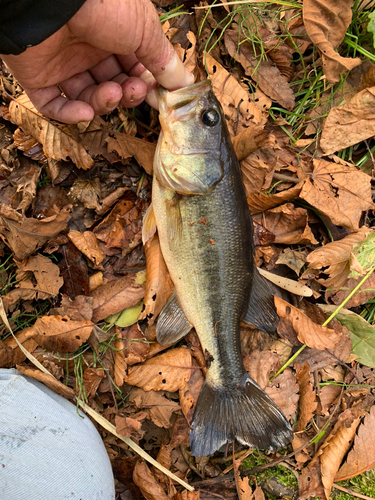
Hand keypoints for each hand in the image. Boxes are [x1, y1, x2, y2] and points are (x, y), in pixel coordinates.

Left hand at [1, 0, 193, 123]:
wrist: (53, 1)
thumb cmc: (103, 4)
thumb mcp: (145, 30)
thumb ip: (163, 60)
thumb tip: (184, 83)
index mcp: (115, 35)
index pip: (133, 69)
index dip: (146, 85)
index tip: (158, 96)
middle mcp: (89, 49)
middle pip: (113, 85)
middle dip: (126, 94)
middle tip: (133, 91)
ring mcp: (63, 63)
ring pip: (87, 97)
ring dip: (103, 103)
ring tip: (111, 93)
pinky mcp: (38, 76)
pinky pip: (53, 105)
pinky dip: (69, 115)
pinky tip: (84, 112)